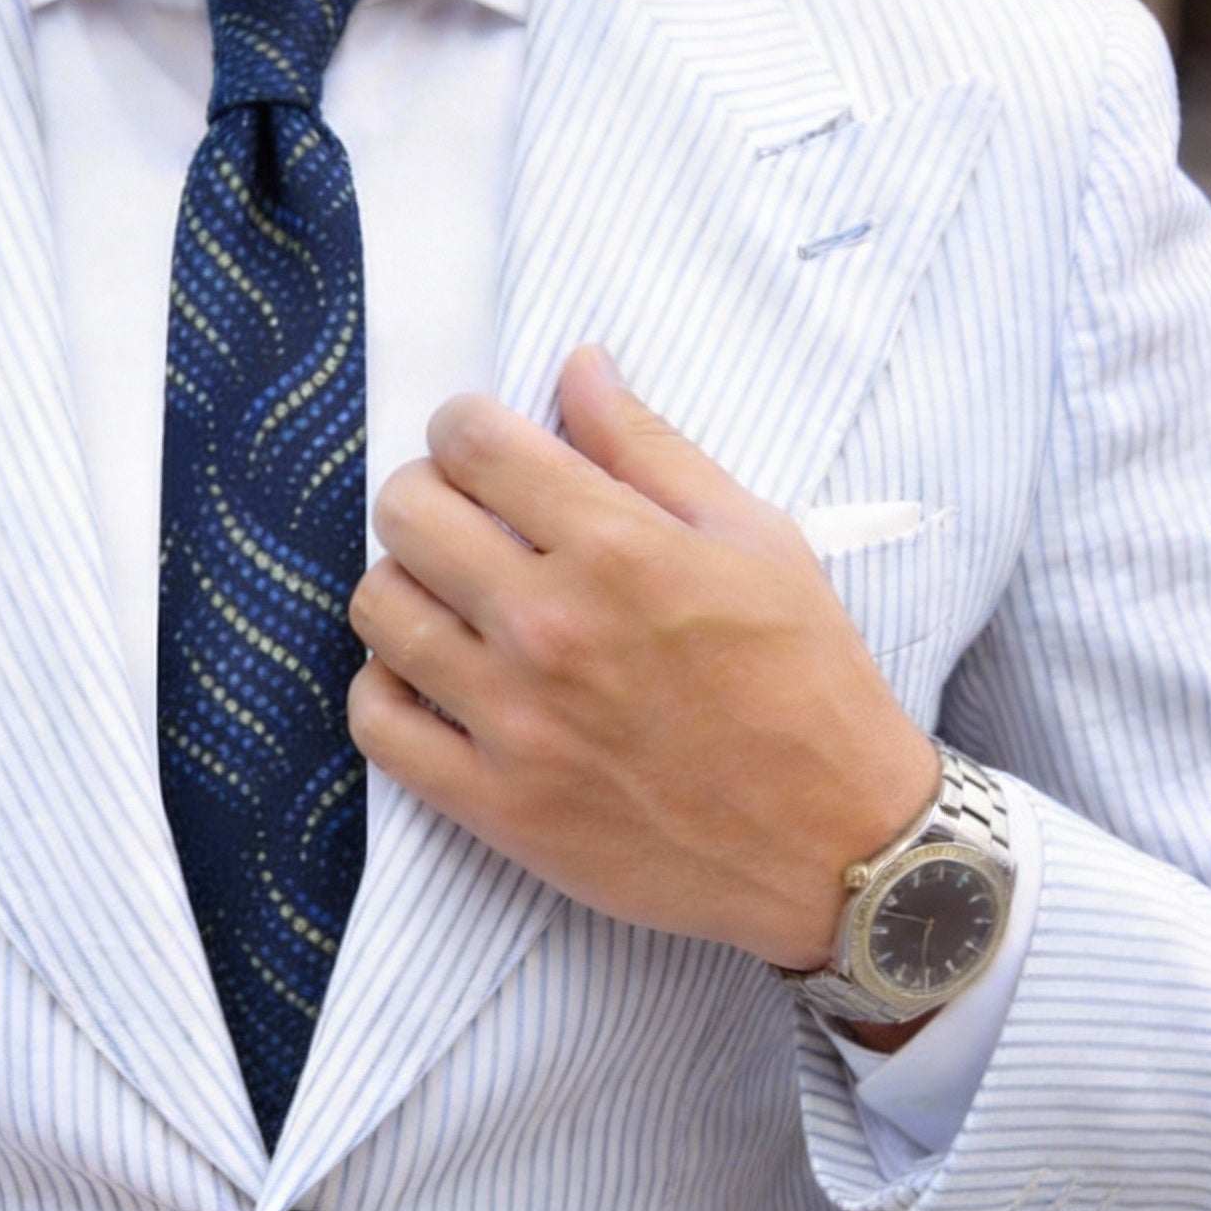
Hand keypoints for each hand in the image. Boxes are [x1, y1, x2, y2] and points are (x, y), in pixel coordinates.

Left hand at [347, 346, 938, 970]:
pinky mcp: (493, 803)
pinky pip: (376, 723)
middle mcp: (550, 626)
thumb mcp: (756, 539)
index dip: (464, 427)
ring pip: (378, 609)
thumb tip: (578, 365)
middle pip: (406, 513)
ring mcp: (513, 720)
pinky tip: (430, 678)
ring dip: (403, 586)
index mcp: (618, 548)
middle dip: (426, 494)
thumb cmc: (806, 684)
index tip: (481, 446)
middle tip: (464, 518)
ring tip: (448, 599)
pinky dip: (386, 689)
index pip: (472, 442)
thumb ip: (650, 448)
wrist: (835, 845)